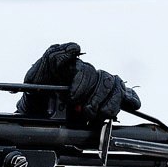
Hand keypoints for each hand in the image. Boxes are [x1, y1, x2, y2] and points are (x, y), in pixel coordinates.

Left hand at [19, 42, 139, 123]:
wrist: (38, 118)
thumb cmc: (37, 97)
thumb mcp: (36, 77)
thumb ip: (52, 57)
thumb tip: (75, 48)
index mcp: (74, 68)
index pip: (87, 70)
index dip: (81, 84)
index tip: (71, 98)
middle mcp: (89, 77)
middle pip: (104, 78)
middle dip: (93, 97)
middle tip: (81, 110)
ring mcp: (100, 89)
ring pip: (116, 87)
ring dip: (108, 103)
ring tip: (94, 115)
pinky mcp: (109, 102)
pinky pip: (128, 95)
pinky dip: (131, 99)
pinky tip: (131, 104)